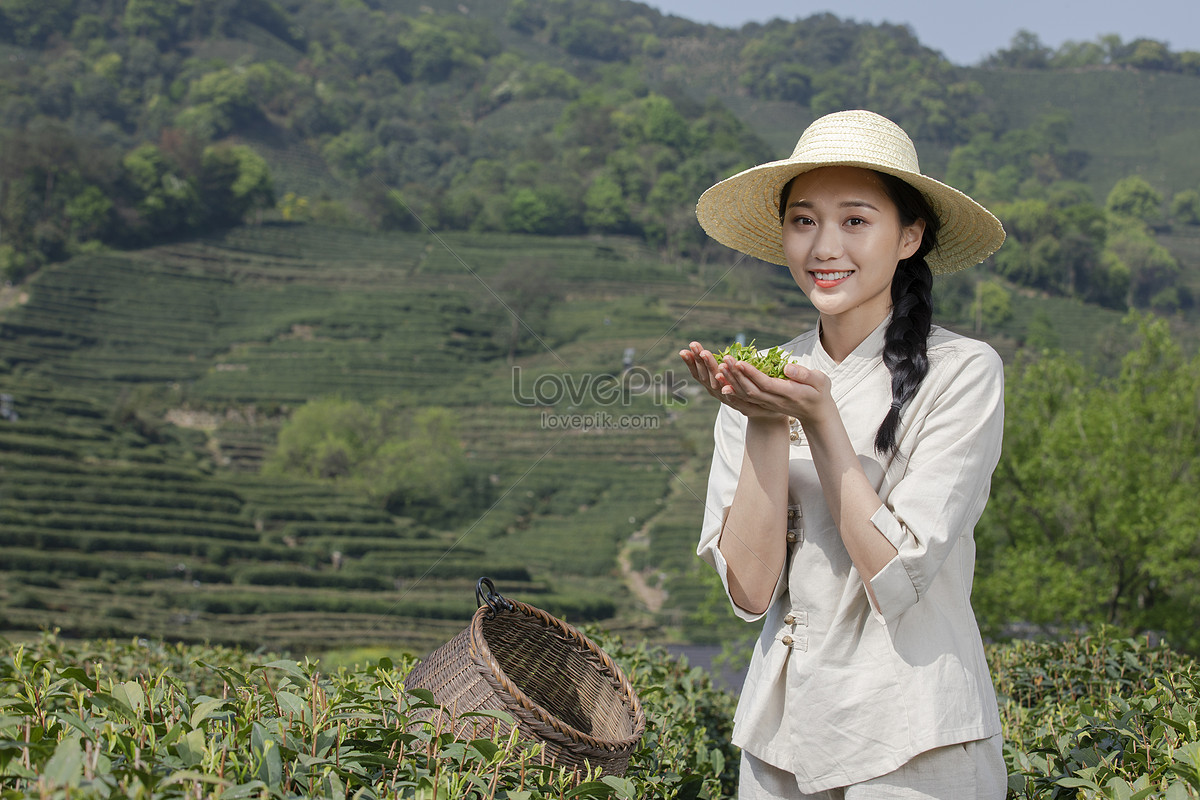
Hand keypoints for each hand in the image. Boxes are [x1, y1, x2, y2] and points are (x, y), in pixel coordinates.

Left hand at [680, 343, 834, 424]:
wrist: (815, 413)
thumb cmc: (819, 393)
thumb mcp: (820, 381)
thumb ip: (804, 374)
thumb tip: (787, 367)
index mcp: (787, 393)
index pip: (765, 383)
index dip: (751, 373)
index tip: (739, 362)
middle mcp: (773, 400)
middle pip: (750, 389)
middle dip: (736, 374)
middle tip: (724, 358)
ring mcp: (766, 404)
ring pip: (744, 393)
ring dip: (731, 380)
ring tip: (719, 365)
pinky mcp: (762, 403)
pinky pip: (743, 397)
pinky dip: (731, 389)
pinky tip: (720, 378)